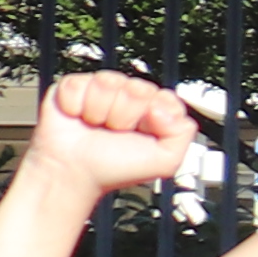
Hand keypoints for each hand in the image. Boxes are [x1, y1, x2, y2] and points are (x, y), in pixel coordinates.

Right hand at [11, 72, 204, 208]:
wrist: (74, 174)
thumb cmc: (116, 167)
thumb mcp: (166, 161)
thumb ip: (183, 133)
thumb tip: (162, 109)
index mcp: (154, 109)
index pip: (165, 97)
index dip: (153, 117)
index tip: (142, 133)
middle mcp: (130, 95)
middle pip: (138, 89)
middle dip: (125, 117)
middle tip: (115, 133)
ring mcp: (102, 89)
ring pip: (108, 82)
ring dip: (100, 112)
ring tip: (97, 126)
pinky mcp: (74, 87)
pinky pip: (78, 84)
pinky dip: (76, 106)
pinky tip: (78, 117)